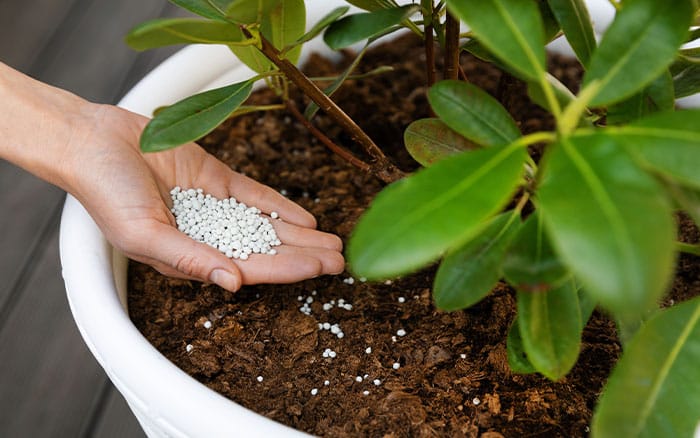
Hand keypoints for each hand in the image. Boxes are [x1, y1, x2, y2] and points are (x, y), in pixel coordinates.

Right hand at [64, 104, 343, 290]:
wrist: (94, 142)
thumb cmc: (106, 193)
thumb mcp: (144, 234)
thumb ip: (189, 259)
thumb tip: (233, 283)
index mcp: (189, 257)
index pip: (249, 267)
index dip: (287, 269)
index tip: (320, 269)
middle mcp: (207, 236)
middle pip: (265, 250)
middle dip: (303, 256)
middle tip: (341, 260)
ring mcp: (214, 207)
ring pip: (266, 225)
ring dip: (299, 234)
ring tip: (333, 242)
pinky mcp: (216, 179)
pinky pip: (254, 196)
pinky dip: (279, 206)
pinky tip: (305, 216)